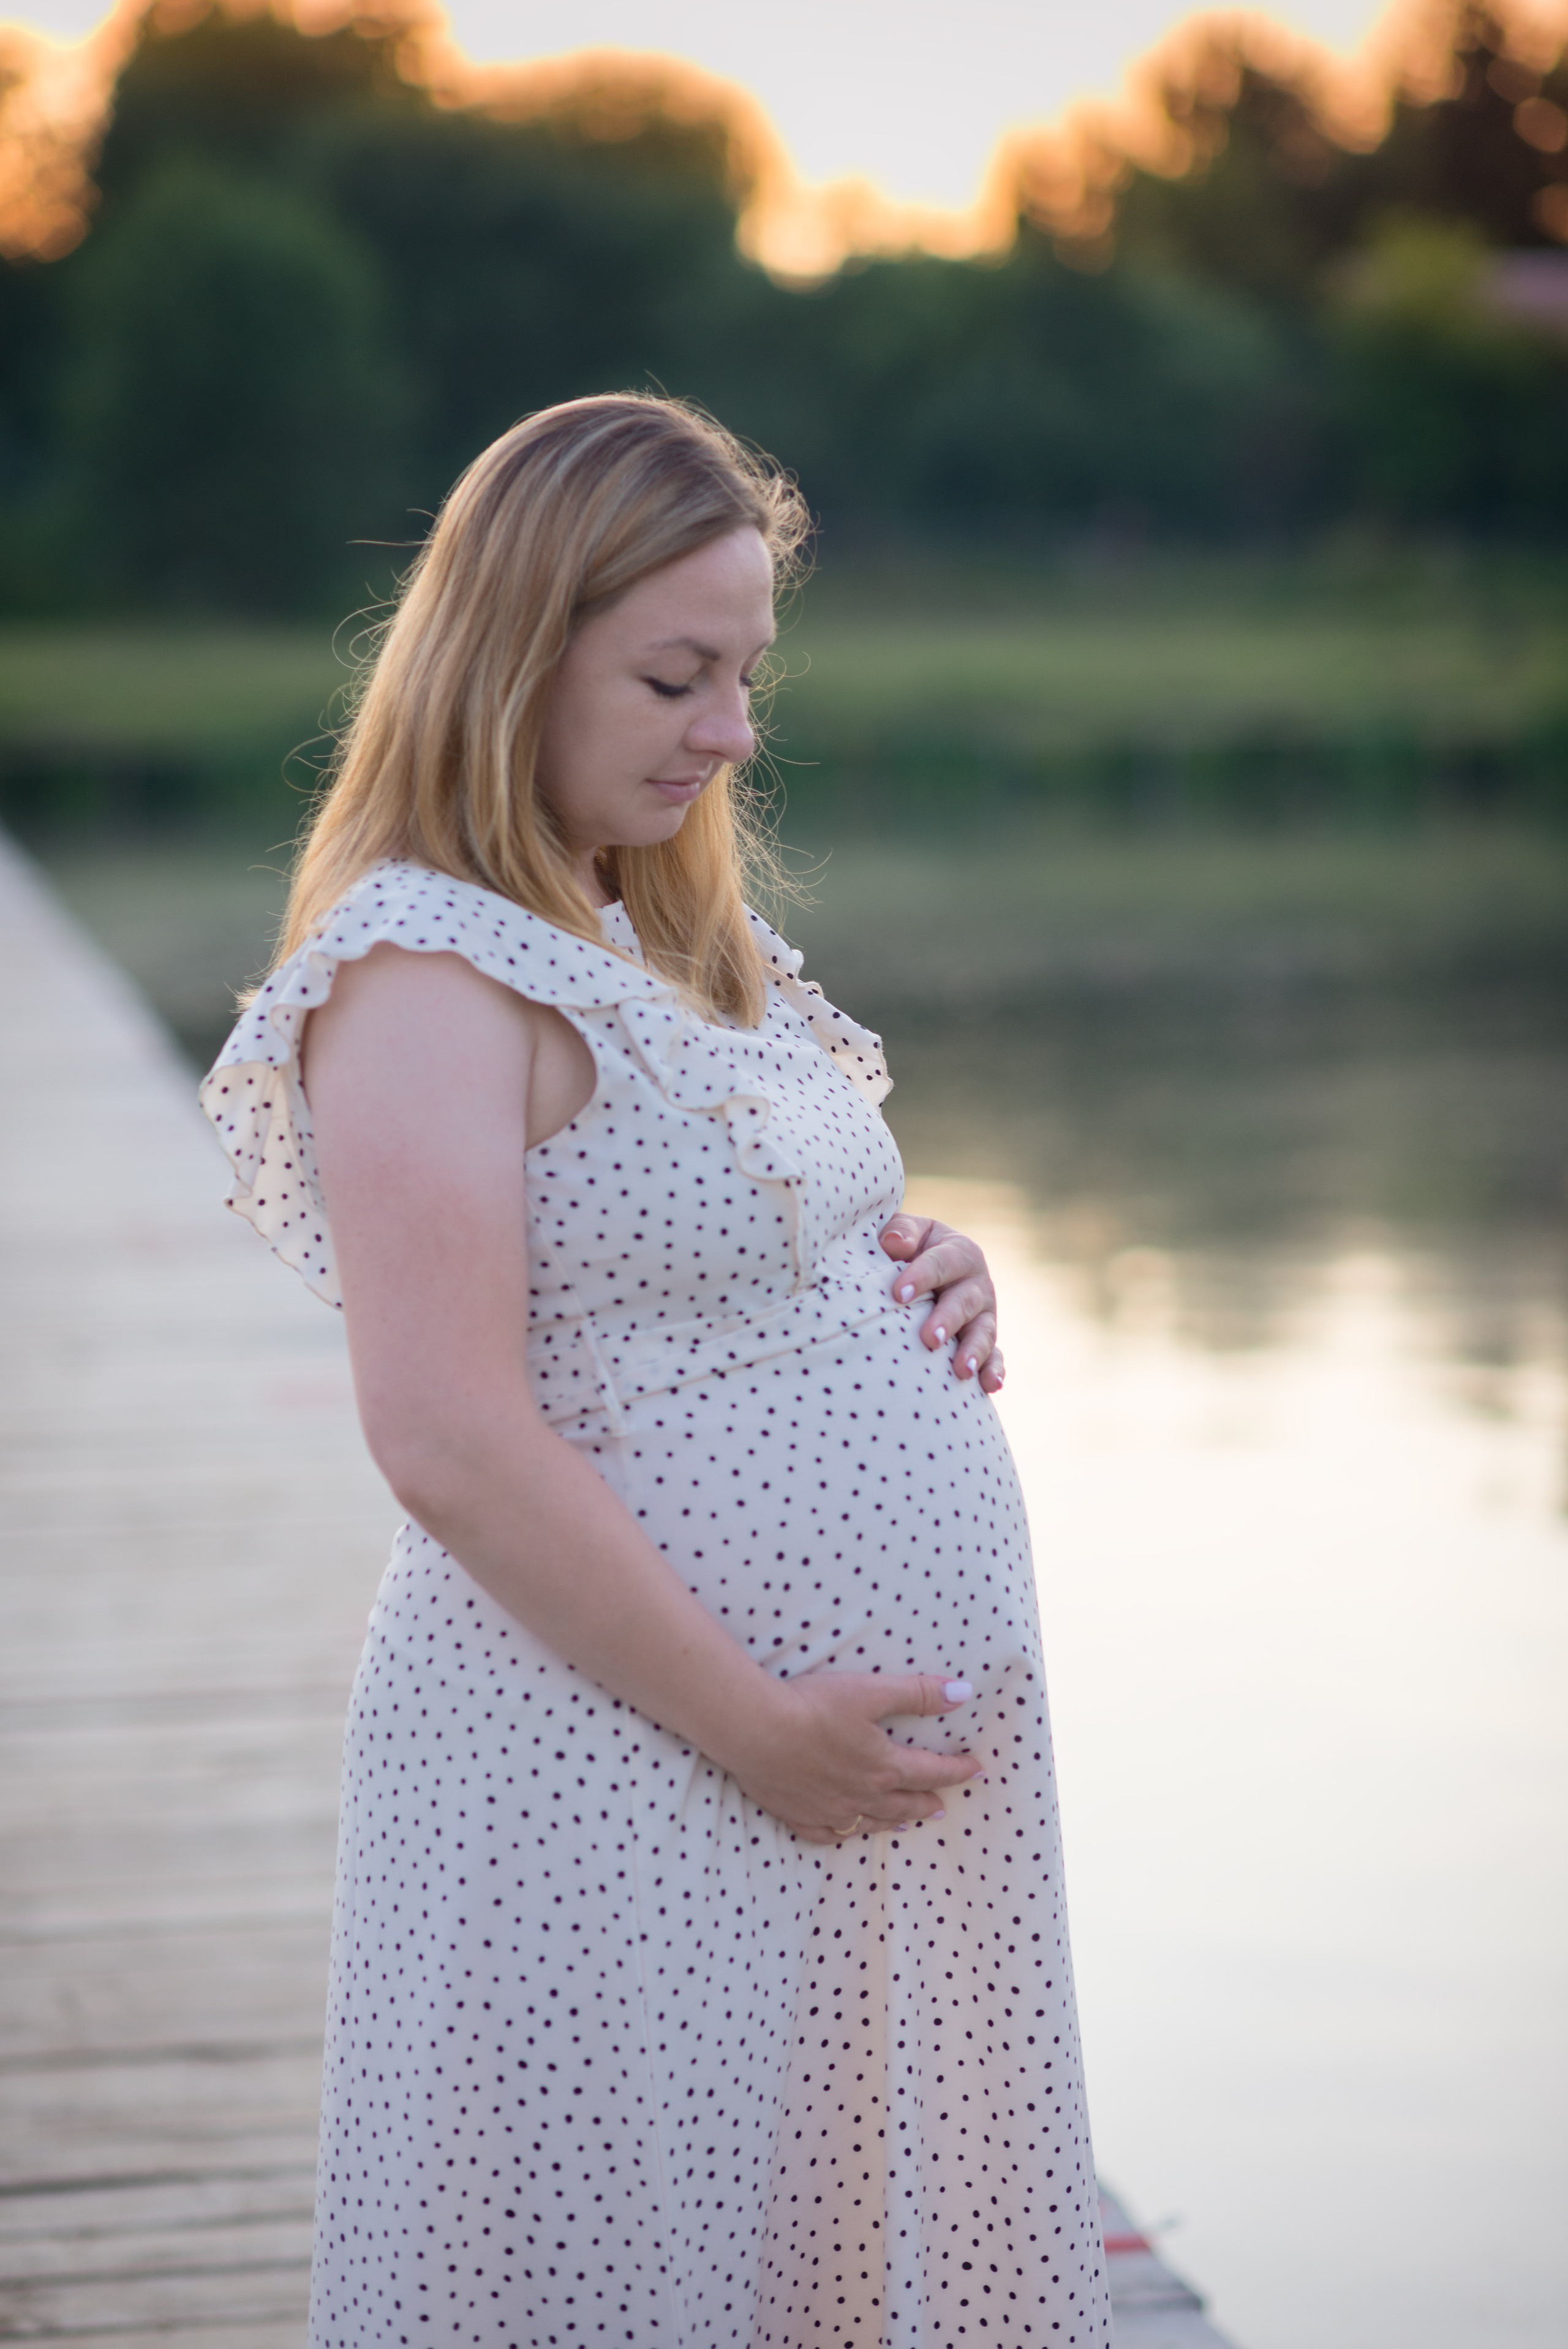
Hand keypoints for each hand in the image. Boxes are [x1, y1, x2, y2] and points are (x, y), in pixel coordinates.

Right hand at [719, 1670, 983, 1843]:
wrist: (755, 1730)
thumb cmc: (813, 1706)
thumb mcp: (871, 1691)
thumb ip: (917, 1693)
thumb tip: (961, 1693)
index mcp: (884, 1766)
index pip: (932, 1771)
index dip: (957, 1770)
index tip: (977, 1770)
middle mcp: (862, 1796)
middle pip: (904, 1803)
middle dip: (927, 1801)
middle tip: (942, 1804)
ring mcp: (830, 1811)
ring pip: (871, 1822)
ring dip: (893, 1821)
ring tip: (905, 1822)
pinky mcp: (798, 1816)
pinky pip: (828, 1835)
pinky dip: (844, 1834)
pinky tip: (847, 1831)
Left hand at [879, 1214, 1003, 1390]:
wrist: (927, 1270)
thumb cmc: (910, 1249)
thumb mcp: (908, 1232)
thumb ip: (902, 1231)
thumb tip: (894, 1243)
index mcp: (959, 1252)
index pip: (941, 1263)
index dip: (920, 1276)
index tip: (898, 1294)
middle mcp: (977, 1283)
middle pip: (964, 1301)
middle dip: (947, 1319)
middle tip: (929, 1338)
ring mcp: (984, 1314)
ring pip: (983, 1332)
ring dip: (973, 1350)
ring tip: (960, 1370)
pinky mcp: (987, 1340)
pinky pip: (995, 1356)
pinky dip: (994, 1370)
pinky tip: (989, 1386)